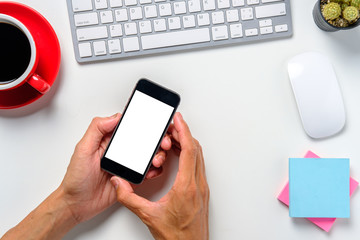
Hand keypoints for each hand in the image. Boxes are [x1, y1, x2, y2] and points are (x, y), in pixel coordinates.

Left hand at [59, 113, 171, 222]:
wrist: (77, 205)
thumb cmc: (76, 179)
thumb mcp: (83, 149)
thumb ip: (97, 130)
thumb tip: (115, 116)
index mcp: (108, 140)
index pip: (129, 127)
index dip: (144, 125)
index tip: (154, 125)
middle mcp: (119, 151)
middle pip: (143, 140)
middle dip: (157, 140)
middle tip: (162, 143)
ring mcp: (126, 164)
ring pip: (148, 155)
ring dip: (157, 155)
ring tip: (156, 160)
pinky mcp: (130, 178)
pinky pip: (146, 171)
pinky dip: (153, 170)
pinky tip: (152, 171)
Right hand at [111, 113, 209, 239]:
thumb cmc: (176, 236)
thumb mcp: (148, 216)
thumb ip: (129, 198)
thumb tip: (120, 183)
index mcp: (186, 187)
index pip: (189, 150)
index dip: (183, 131)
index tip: (178, 119)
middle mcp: (198, 184)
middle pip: (195, 149)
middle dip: (183, 133)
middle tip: (172, 126)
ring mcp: (202, 188)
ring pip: (199, 157)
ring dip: (187, 144)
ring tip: (173, 138)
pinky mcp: (202, 191)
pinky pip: (198, 165)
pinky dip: (190, 154)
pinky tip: (179, 155)